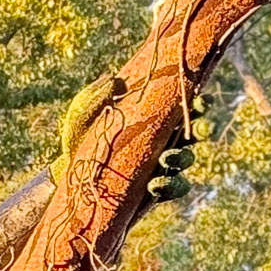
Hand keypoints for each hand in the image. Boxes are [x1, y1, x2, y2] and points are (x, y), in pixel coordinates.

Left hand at [50, 73, 206, 201]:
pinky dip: (171, 185)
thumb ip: (95, 96)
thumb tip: (115, 80)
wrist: (66, 179)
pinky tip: (154, 183)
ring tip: (166, 158)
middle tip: (198, 129)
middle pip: (194, 132)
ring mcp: (160, 165)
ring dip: (182, 158)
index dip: (198, 103)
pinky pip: (174, 188)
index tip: (199, 99)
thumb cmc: (77, 141)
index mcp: (153, 117)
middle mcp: (162, 139)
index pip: (184, 106)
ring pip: (186, 159)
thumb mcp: (81, 115)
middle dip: (203, 129)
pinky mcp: (153, 191)